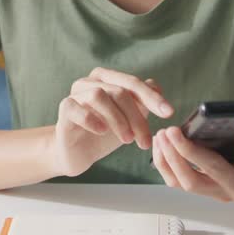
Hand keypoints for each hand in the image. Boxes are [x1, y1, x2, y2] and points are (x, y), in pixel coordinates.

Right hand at [50, 68, 173, 177]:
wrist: (77, 154)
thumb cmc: (104, 134)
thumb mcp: (128, 120)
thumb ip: (141, 102)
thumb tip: (156, 85)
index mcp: (107, 79)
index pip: (133, 83)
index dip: (152, 97)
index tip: (169, 113)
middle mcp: (90, 81)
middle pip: (119, 90)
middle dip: (137, 117)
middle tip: (146, 141)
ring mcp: (75, 93)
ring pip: (100, 96)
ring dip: (118, 120)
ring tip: (127, 140)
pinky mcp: (64, 109)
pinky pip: (77, 109)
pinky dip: (93, 120)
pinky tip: (103, 132)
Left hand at [152, 122, 233, 202]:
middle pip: (212, 172)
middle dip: (190, 151)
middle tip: (173, 131)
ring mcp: (219, 193)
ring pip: (189, 182)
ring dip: (172, 159)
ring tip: (162, 135)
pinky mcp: (204, 192)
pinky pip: (178, 183)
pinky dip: (166, 165)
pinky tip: (161, 145)